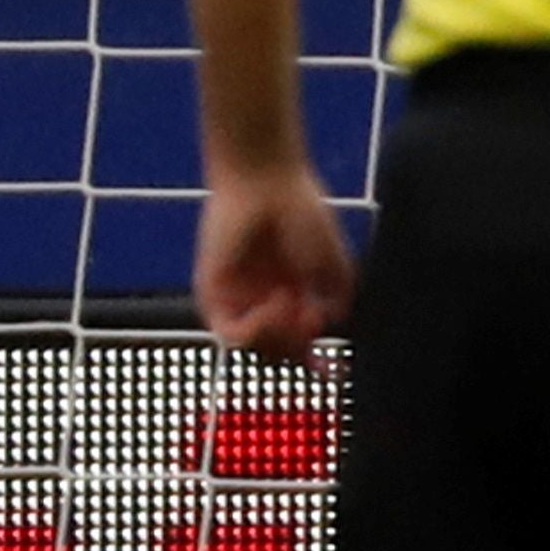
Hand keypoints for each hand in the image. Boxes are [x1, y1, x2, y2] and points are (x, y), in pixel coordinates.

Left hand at [194, 159, 353, 367]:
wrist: (268, 183)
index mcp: (291, 293)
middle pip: (275, 350)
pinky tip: (276, 305)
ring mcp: (238, 297)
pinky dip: (256, 330)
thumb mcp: (334, 263)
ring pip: (252, 347)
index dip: (312, 359)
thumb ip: (337, 297)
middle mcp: (263, 299)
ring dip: (279, 339)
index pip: (297, 341)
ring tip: (294, 308)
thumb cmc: (303, 215)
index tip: (329, 367)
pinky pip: (228, 331)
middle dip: (297, 348)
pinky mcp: (212, 292)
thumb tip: (332, 323)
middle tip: (312, 324)